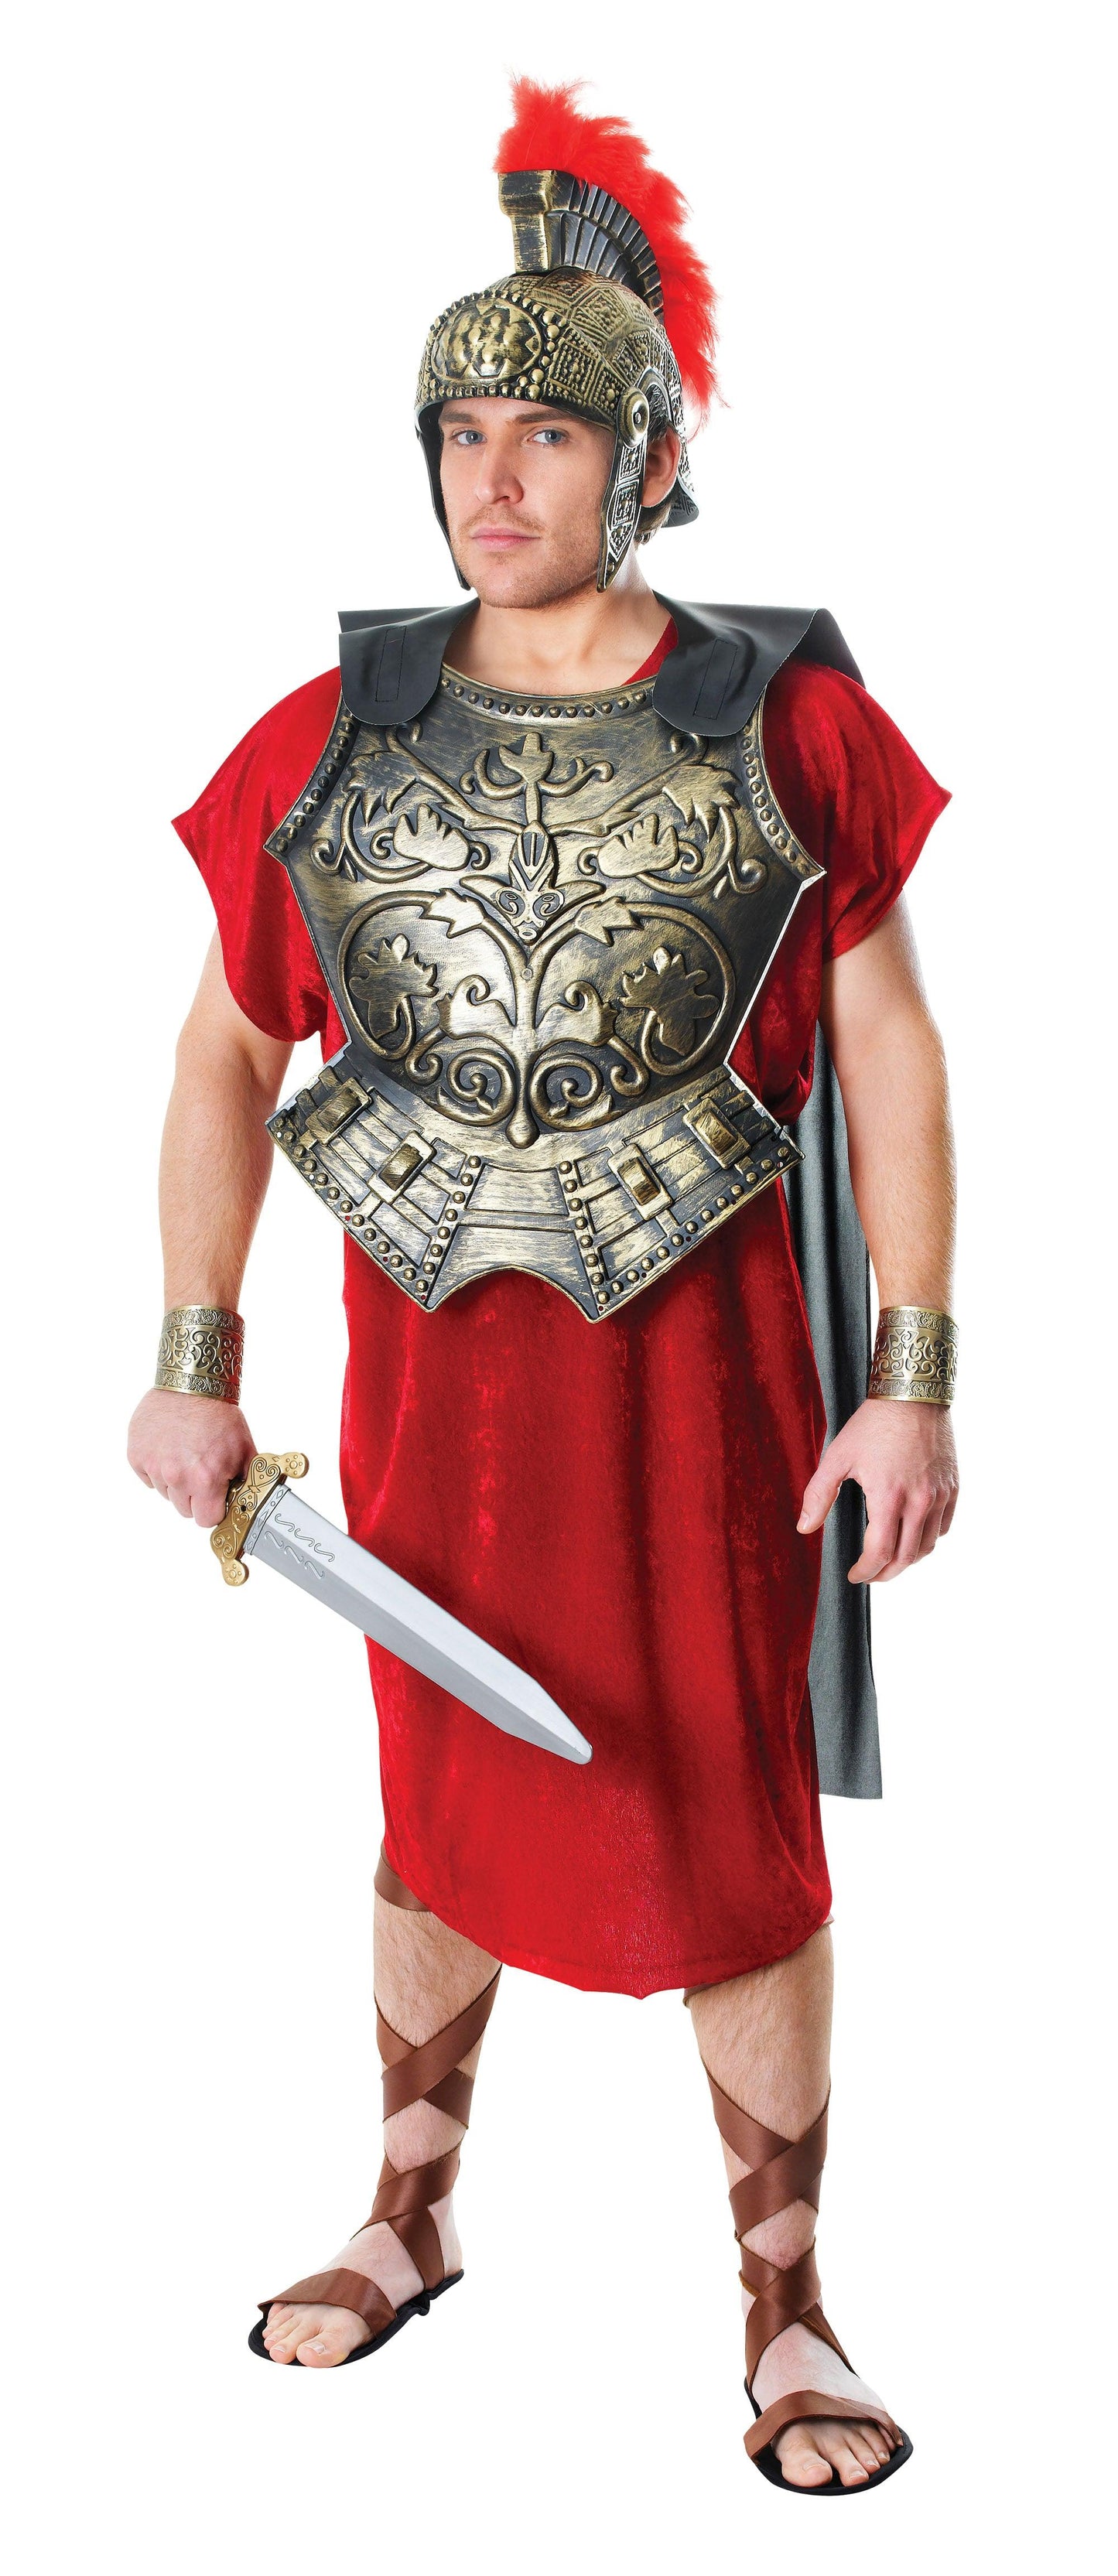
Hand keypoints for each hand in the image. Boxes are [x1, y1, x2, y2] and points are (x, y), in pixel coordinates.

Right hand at [127, 1387, 256, 1525]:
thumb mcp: (244, 1449)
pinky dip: (156, 1467)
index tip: (215, 1498)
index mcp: (205, 1480)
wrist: (191, 1383)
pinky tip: (169, 1447)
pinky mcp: (136, 1455)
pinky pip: (147, 1476)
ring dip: (175, 1481)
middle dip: (194, 1495)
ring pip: (165, 1493)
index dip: (213, 1509)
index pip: (205, 1519)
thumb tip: (248, 1504)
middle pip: (184, 1509)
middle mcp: (177, 1477)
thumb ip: (245, 1481)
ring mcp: (154, 1466)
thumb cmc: (218, 1414)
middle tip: (201, 1470)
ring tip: (185, 1453)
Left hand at [797, 1399, 958, 1582]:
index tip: (854, 1576)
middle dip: (886, 1573)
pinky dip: (928, 1538)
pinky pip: (944, 1526)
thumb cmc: (873, 1423)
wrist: (913, 1393)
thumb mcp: (837, 1457)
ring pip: (928, 1545)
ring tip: (890, 1560)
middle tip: (871, 1575)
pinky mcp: (952, 1486)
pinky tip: (913, 1536)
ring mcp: (939, 1495)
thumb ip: (819, 1495)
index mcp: (888, 1497)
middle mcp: (919, 1501)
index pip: (879, 1553)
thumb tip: (804, 1528)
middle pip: (906, 1557)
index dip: (865, 1571)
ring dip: (908, 1560)